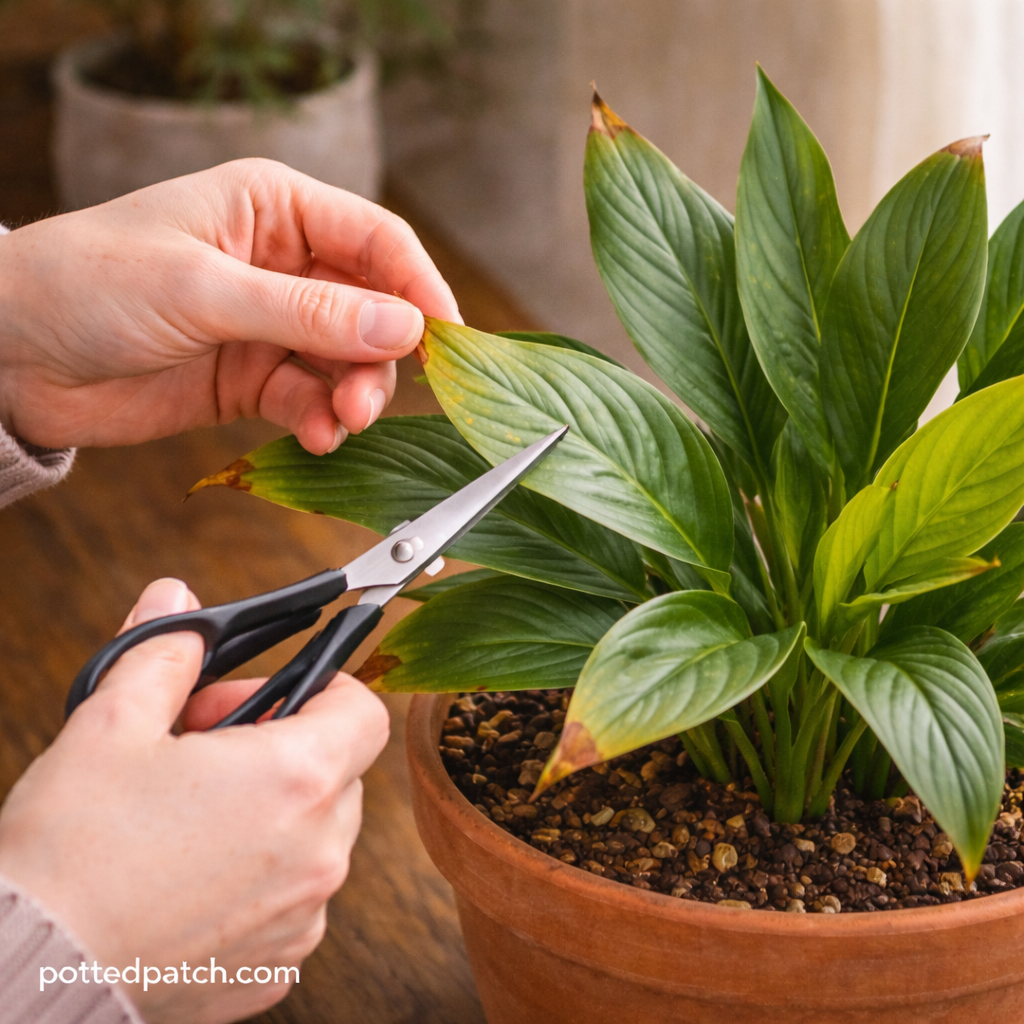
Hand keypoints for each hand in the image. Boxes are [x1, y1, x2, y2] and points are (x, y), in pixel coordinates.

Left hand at [0, 159, 459, 453]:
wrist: (12, 354)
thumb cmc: (90, 284)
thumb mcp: (205, 290)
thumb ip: (310, 312)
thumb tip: (406, 327)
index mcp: (275, 209)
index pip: (377, 242)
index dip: (420, 288)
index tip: (450, 340)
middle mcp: (283, 264)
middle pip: (372, 309)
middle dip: (381, 357)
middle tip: (371, 400)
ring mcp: (270, 324)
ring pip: (347, 362)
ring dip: (353, 396)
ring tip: (342, 424)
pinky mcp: (253, 378)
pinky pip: (311, 399)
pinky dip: (321, 421)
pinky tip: (316, 437)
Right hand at [0, 578, 389, 1023]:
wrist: (29, 973)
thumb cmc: (71, 854)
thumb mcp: (112, 724)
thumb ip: (164, 654)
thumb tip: (180, 605)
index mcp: (297, 780)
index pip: (364, 712)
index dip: (322, 690)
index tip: (268, 697)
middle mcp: (318, 853)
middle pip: (337, 773)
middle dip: (281, 747)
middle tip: (206, 748)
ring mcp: (302, 918)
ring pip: (315, 839)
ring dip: (272, 816)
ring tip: (193, 814)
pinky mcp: (274, 967)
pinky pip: (289, 903)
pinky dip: (257, 881)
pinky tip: (191, 876)